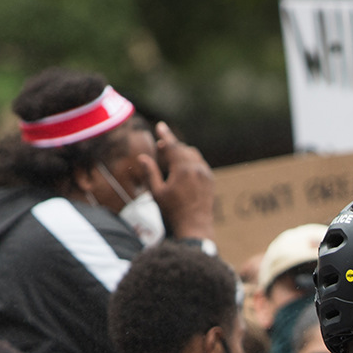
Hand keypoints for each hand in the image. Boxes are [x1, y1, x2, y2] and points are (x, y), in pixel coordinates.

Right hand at [141, 121, 215, 240]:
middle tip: (162, 145)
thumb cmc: (174, 211)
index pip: (173, 146)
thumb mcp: (157, 193)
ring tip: (171, 157)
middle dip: (172, 145)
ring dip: (182, 153)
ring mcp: (206, 174)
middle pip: (183, 149)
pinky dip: (191, 161)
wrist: (195, 226)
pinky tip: (184, 167)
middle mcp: (197, 168)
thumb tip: (142, 157)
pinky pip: (200, 164)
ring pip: (193, 155)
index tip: (160, 126)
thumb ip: (150, 173)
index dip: (165, 135)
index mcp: (183, 169)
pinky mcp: (210, 180)